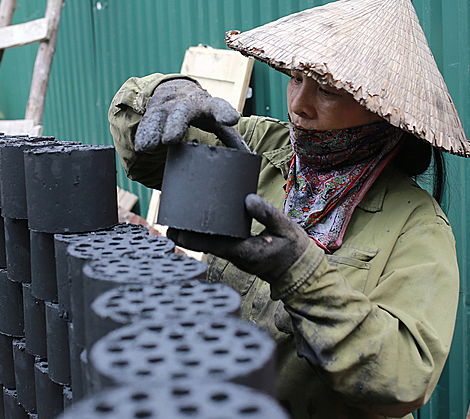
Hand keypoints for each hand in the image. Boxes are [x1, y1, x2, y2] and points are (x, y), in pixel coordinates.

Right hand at [134, 79, 248, 151]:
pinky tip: (142, 147)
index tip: (230, 120)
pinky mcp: (153, 110)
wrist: (175, 92)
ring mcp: (168, 105)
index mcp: (208, 105)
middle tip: (171, 139)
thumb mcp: (217, 122)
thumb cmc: (202, 113)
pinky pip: (147, 122)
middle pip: (182, 111)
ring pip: (161, 114)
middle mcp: (186, 102)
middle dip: (176, 124)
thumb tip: (248, 158)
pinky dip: (144, 134)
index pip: (217, 106)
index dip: (224, 112)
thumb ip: (231, 139)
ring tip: (149, 147)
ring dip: (154, 130)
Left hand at [167, 194, 310, 282]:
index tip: (172, 230)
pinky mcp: (239, 251)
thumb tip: (248, 198)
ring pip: (210, 243)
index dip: (189, 238)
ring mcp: (236, 255)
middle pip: (204, 244)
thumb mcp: (286, 228)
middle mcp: (235, 255)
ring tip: (179, 216)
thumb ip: (268, 214)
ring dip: (195, 233)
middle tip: (168, 218)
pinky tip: (200, 221)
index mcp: (244, 251)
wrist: (301, 270)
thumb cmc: (294, 250)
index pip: (210, 245)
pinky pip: (219, 242)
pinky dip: (207, 233)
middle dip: (186, 233)